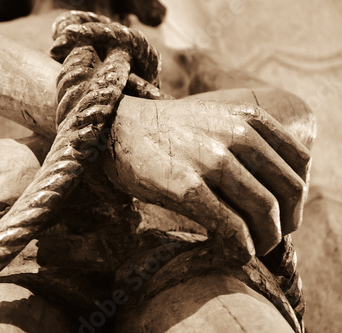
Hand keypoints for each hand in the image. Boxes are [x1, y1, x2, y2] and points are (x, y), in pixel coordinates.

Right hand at [106, 96, 310, 259]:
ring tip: (250, 249)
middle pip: (287, 191)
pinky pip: (230, 226)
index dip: (297, 197)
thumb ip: (248, 142)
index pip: (300, 163)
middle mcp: (235, 134)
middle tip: (269, 239)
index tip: (284, 216)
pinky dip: (239, 248)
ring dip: (264, 240)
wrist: (118, 129)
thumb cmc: (168, 133)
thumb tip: (272, 190)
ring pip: (263, 211)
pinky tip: (231, 253)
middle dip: (286, 224)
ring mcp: (210, 159)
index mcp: (248, 118)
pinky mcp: (185, 186)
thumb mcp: (216, 119)